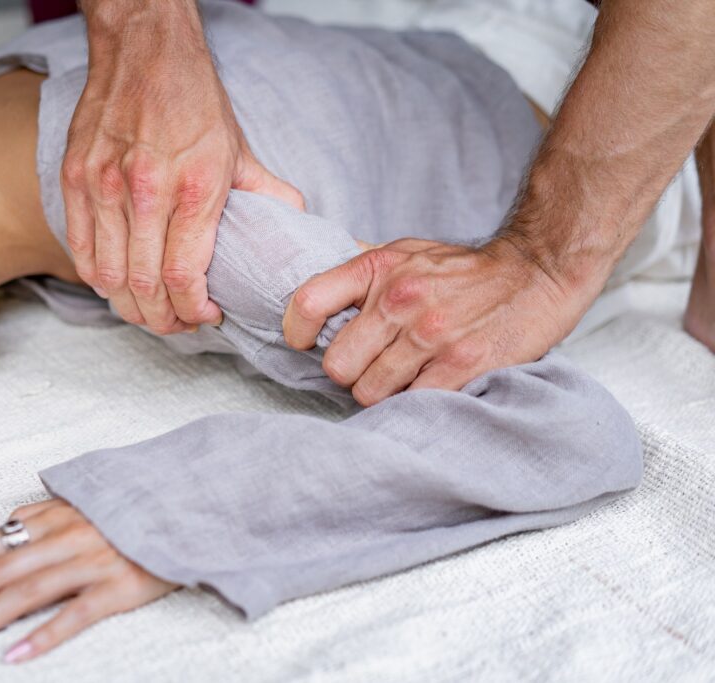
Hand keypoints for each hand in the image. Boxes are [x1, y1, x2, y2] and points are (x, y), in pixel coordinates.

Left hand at [0, 499, 175, 662]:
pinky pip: (76, 614)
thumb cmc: (131, 509)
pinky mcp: (119, 587)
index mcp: (50, 518)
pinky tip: (12, 656)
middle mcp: (63, 537)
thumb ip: (39, 518)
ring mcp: (91, 561)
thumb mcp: (80, 504)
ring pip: (24, 592)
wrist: (188, 505)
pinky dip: (43, 635)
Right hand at [64, 1, 302, 333]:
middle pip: (144, 286)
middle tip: (177, 324)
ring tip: (148, 309)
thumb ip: (267, 193)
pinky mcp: (75, 178)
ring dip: (129, 306)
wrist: (145, 50)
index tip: (205, 315)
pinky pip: (80, 249)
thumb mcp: (239, 149)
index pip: (184, 277)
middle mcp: (145, 191)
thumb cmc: (192, 100)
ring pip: (108, 276)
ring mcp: (103, 185)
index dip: (192, 311)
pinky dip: (98, 277)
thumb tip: (293, 222)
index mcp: (194, 188)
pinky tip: (117, 282)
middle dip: (163, 320)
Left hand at [283, 237, 572, 406]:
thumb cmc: (463, 271)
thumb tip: (312, 289)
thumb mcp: (407, 252)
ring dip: (382, 392)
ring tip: (403, 377)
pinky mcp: (460, 364)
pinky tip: (428, 386)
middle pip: (337, 365)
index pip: (309, 302)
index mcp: (379, 267)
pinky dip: (415, 403)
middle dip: (350, 372)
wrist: (537, 272)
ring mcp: (430, 333)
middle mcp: (400, 299)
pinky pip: (411, 403)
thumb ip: (362, 270)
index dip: (297, 330)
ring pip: (369, 392)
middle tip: (370, 366)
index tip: (305, 341)